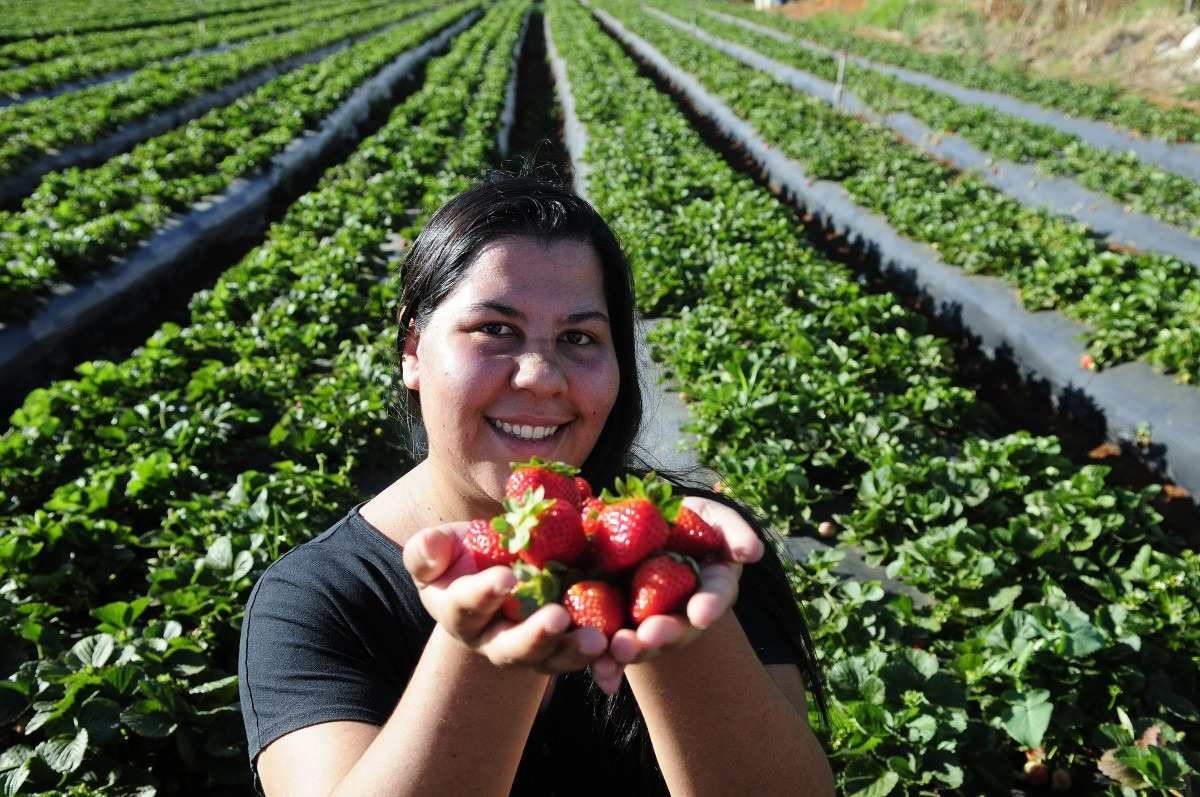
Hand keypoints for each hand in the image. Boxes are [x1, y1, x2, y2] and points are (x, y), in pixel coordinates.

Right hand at [402, 523, 620, 687]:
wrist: (498, 566)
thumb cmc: (462, 554)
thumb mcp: (437, 548)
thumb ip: (426, 550)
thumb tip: (429, 547)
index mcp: (460, 614)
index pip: (467, 607)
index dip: (483, 593)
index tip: (505, 576)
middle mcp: (494, 641)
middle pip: (512, 649)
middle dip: (534, 636)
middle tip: (556, 619)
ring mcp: (533, 648)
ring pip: (552, 659)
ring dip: (574, 652)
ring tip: (598, 640)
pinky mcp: (565, 644)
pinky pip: (584, 654)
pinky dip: (604, 656)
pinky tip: (622, 645)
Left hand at [608, 496, 762, 666]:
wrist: (641, 526)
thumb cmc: (688, 522)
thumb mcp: (714, 519)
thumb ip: (734, 531)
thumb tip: (753, 551)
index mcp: (710, 587)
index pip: (714, 596)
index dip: (710, 605)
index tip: (702, 613)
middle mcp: (682, 612)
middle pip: (677, 629)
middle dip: (664, 634)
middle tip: (650, 636)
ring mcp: (647, 620)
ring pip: (643, 643)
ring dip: (632, 651)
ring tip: (618, 650)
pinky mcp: (615, 622)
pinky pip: (610, 646)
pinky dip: (606, 664)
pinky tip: (602, 673)